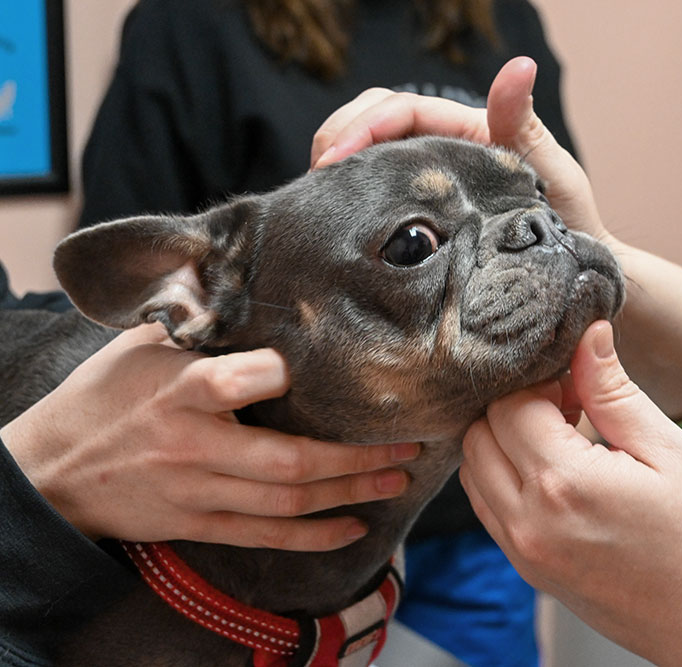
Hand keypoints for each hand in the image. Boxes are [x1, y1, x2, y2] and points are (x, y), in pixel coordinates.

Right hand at [1, 324, 418, 550]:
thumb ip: (197, 322)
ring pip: (287, 502)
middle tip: (409, 445)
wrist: (52, 472)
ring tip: (398, 480)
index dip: (277, 375)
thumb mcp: (142, 347)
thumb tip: (252, 273)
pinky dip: (314, 535)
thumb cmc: (105, 396)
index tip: (330, 363)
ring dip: (350, 493)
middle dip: (357, 457)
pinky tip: (356, 525)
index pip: (232, 382)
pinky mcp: (198, 523)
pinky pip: (266, 536)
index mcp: (178, 392)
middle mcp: (193, 446)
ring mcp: (198, 492)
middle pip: (287, 460)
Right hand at [310, 57, 610, 242]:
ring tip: (317, 197)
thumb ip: (523, 124)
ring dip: (339, 166)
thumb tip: (519, 67)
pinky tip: (340, 216)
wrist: (570, 274)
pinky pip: (381, 191)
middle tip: (315, 179)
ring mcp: (431, 177)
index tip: (332, 159)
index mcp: (467, 129)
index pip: (402, 110)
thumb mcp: (550, 170)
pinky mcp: (425, 210)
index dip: (362, 126)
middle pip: (376, 121)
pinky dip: (354, 195)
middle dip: (338, 138)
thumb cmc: (567, 219)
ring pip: (372, 155)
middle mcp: (444, 147)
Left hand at [459, 321, 681, 665]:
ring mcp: (521, 549)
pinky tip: (553, 473)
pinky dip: (504, 477)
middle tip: (568, 408)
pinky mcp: (524, 567)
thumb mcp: (667, 450)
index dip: (540, 383)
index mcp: (563, 483)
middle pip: (479, 433)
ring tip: (561, 440)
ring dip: (504, 441)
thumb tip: (587, 335)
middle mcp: (527, 520)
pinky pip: (486, 506)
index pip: (510, 404)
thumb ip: (613, 390)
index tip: (575, 385)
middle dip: (515, 408)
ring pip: (473, 470)